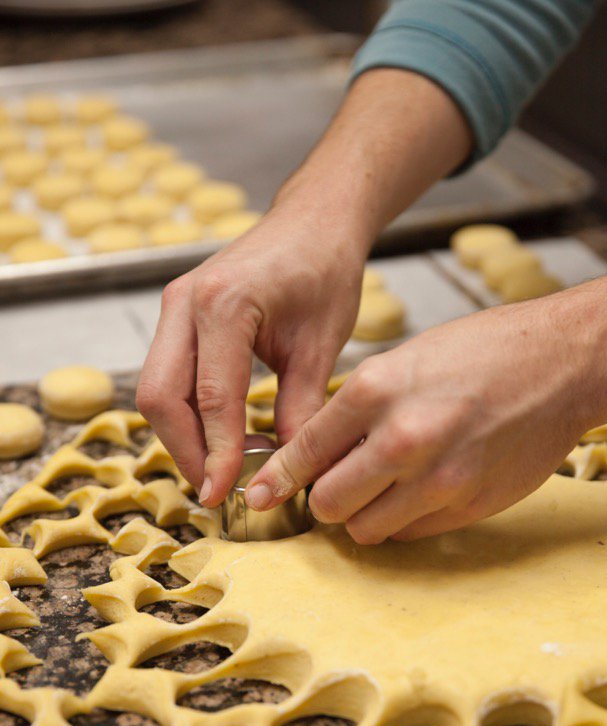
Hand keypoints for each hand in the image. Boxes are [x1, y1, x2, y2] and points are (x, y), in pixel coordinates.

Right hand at [136, 199, 364, 506]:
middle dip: (186, 451)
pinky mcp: (176, 318)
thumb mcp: (322, 345)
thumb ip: (302, 409)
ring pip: (154, 390)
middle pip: (159, 396)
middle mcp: (185, 303)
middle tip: (216, 492)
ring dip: (180, 437)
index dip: (216, 453)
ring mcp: (174, 307)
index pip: (211, 397)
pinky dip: (184, 415)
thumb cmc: (324, 269)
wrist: (313, 221)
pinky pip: (165, 377)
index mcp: (225, 303)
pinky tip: (217, 440)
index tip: (224, 496)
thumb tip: (289, 472)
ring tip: (219, 472)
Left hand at [244, 292, 597, 542]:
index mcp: (375, 390)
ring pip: (365, 530)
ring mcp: (438, 479)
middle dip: (325, 499)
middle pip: (328, 503)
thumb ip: (356, 410)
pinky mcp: (467, 506)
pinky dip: (402, 520)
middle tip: (339, 484)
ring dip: (363, 516)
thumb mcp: (404, 361)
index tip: (261, 495)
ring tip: (383, 488)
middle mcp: (401, 439)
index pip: (304, 453)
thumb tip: (315, 457)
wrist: (560, 364)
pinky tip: (420, 490)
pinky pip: (409, 534)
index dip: (276, 479)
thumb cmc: (482, 353)